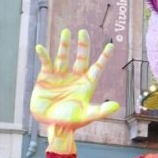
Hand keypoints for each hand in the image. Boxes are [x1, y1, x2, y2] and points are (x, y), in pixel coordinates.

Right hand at [30, 30, 119, 153]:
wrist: (51, 125)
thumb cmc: (70, 122)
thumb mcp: (86, 116)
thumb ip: (101, 111)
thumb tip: (116, 106)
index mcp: (87, 84)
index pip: (97, 67)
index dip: (104, 57)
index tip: (111, 46)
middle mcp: (75, 77)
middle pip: (81, 58)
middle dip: (83, 45)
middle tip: (83, 32)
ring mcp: (60, 76)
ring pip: (63, 56)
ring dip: (65, 45)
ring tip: (66, 32)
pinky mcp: (46, 77)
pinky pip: (46, 63)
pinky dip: (44, 55)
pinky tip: (40, 47)